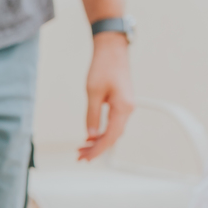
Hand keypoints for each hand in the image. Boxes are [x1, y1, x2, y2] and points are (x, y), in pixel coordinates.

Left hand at [78, 33, 133, 160]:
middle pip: (112, 137)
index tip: (85, 157)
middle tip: (79, 157)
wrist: (112, 49)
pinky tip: (90, 137)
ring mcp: (125, 107)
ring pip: (112, 131)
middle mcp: (127, 109)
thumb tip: (90, 134)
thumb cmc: (103, 67)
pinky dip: (101, 132)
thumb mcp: (93, 92)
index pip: (110, 136)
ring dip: (98, 142)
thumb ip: (92, 115)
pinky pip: (113, 123)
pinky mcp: (121, 104)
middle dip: (96, 149)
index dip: (97, 149)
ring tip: (81, 149)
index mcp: (123, 108)